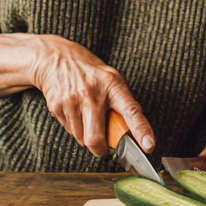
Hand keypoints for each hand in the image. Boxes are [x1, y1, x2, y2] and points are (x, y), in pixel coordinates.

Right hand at [32, 35, 153, 156]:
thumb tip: (129, 133)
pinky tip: (75, 111)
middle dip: (100, 148)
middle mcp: (93, 94)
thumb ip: (121, 103)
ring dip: (86, 136)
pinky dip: (75, 128)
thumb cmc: (90, 73)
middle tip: (103, 144)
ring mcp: (73, 100)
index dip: (141, 130)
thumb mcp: (111, 80)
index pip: (131, 111)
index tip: (149, 145)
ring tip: (86, 116)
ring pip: (82, 139)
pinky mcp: (56, 106)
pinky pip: (69, 131)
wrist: (57, 57)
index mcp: (113, 85)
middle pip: (96, 139)